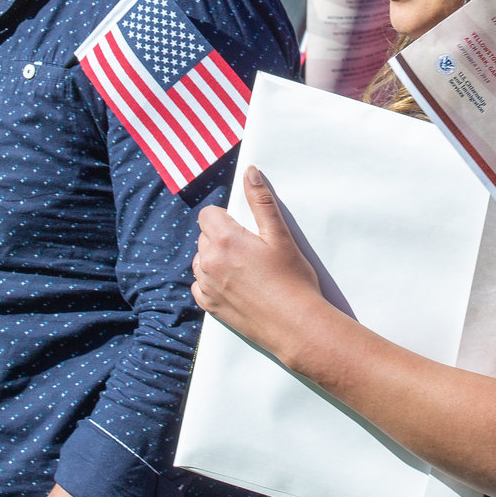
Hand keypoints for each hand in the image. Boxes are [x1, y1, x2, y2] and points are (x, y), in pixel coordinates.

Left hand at [192, 167, 331, 364]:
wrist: (296, 325)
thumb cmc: (293, 279)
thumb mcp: (280, 235)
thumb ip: (261, 201)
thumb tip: (250, 171)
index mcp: (224, 240)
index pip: (208, 215)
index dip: (224, 217)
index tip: (243, 228)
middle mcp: (209, 262)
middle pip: (205, 237)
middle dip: (221, 237)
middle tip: (251, 249)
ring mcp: (206, 286)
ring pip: (201, 260)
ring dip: (215, 259)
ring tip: (245, 268)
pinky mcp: (209, 306)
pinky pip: (200, 285)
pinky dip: (212, 282)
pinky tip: (236, 285)